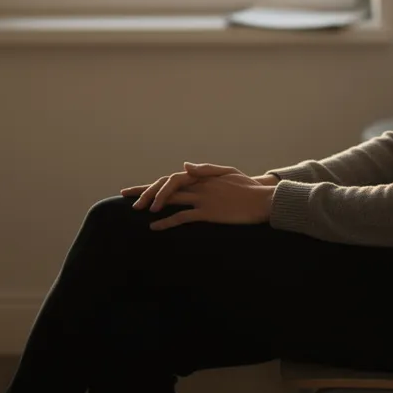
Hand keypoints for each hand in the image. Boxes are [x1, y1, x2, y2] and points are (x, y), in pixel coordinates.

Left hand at [147, 167, 275, 230]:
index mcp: (203, 176)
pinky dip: (166, 222)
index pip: (172, 178)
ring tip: (137, 210)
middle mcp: (200, 185)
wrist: (263, 200)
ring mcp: (203, 199)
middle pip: (166, 185)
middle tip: (128, 198)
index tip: (140, 191)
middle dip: (145, 191)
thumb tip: (184, 165)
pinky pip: (182, 217)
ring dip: (152, 204)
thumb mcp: (228, 172)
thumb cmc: (248, 188)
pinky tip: (154, 227)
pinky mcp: (208, 213)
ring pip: (171, 198)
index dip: (155, 184)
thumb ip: (206, 169)